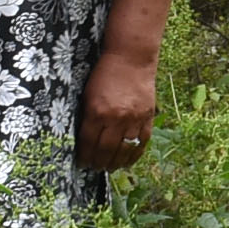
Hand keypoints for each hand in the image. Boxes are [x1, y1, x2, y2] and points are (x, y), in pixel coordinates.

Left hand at [77, 48, 160, 171]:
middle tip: (94, 168)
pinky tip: (127, 162)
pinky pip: (141, 143)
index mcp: (97, 111)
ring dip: (115, 163)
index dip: (84, 156)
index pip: (87, 142)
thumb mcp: (88, 93)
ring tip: (109, 168)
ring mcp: (133, 120)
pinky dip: (133, 156)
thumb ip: (87, 116)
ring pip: (123, 151)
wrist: (131, 59)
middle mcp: (116, 118)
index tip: (81, 162)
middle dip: (98, 163)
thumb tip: (82, 139)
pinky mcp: (147, 118)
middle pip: (105, 150)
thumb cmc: (105, 73)